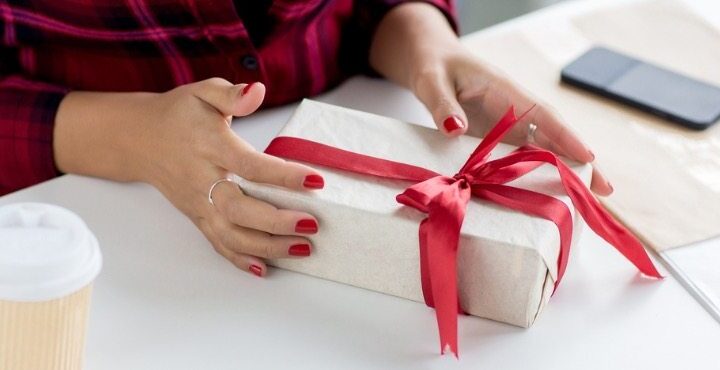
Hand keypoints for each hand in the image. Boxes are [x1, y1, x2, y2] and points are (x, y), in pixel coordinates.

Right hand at [54, 78, 323, 275]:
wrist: (139, 138)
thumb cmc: (179, 115)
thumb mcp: (203, 92)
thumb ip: (231, 95)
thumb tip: (257, 90)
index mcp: (211, 147)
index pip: (250, 165)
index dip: (283, 175)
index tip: (316, 181)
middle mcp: (203, 181)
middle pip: (241, 209)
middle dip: (277, 222)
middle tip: (312, 225)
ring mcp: (199, 204)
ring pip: (232, 234)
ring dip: (267, 247)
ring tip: (302, 249)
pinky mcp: (197, 217)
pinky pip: (218, 244)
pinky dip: (241, 259)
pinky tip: (265, 268)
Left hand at [410, 50, 611, 194]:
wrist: (432, 65)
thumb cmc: (434, 68)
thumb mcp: (431, 82)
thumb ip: (442, 104)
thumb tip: (455, 128)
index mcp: (504, 90)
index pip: (540, 113)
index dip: (564, 135)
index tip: (587, 155)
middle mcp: (514, 109)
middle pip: (552, 136)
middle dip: (578, 160)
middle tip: (604, 187)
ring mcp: (509, 125)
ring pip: (541, 149)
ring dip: (563, 171)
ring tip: (587, 199)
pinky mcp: (499, 138)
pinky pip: (520, 157)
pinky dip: (536, 174)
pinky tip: (547, 195)